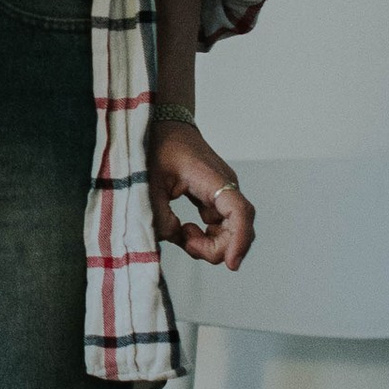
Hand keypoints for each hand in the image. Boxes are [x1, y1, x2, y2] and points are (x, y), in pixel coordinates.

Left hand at [150, 117, 253, 268]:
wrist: (163, 124)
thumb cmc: (157, 147)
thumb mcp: (149, 183)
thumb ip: (159, 216)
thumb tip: (174, 239)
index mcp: (212, 179)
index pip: (239, 212)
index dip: (239, 240)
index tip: (231, 264)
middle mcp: (226, 187)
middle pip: (238, 230)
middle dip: (216, 248)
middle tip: (185, 243)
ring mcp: (223, 193)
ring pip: (230, 232)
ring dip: (210, 243)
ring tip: (183, 233)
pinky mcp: (216, 199)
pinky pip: (220, 226)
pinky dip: (206, 236)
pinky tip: (185, 230)